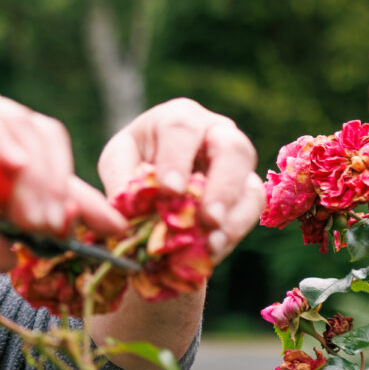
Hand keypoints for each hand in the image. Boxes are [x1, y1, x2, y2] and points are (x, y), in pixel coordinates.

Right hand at [0, 72, 126, 269]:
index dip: (80, 198)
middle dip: (60, 188)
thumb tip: (16, 258)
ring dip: (34, 173)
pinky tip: (12, 169)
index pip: (44, 172)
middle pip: (42, 143)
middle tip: (63, 230)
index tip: (112, 231)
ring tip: (42, 215)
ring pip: (16, 125)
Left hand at [97, 97, 263, 261]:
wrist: (154, 170)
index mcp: (179, 118)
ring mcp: (237, 164)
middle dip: (222, 188)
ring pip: (250, 185)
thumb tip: (127, 213)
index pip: (182, 130)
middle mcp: (216, 133)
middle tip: (208, 220)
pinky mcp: (247, 191)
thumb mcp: (118, 161)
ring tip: (211, 245)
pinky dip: (232, 234)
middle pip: (233, 150)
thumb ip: (120, 180)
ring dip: (233, 218)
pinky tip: (212, 251)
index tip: (169, 191)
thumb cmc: (134, 158)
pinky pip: (250, 212)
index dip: (177, 160)